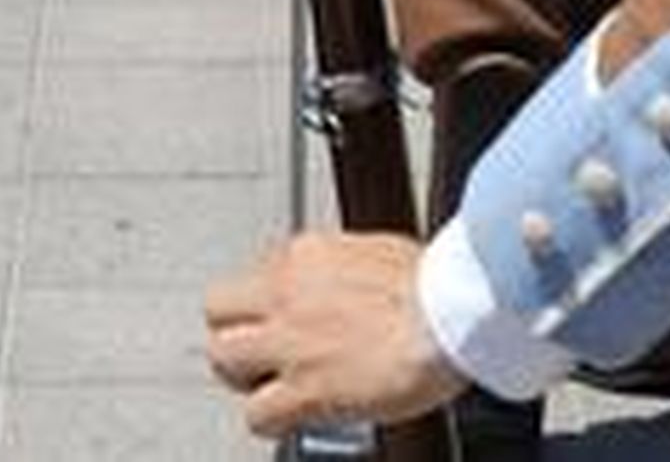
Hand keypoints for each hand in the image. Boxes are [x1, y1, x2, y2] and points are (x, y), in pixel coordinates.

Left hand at [206, 233, 465, 440]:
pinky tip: (292, 415)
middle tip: (259, 349)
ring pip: (223, 358)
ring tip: (269, 384)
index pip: (256, 273)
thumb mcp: (379, 250)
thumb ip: (342, 267)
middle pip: (217, 308)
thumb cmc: (435, 283)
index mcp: (308, 253)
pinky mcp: (304, 389)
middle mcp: (289, 292)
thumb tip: (342, 282)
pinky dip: (271, 418)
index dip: (266, 300)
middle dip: (235, 331)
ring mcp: (291, 342)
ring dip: (244, 375)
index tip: (282, 315)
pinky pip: (256, 414)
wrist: (452, 312)